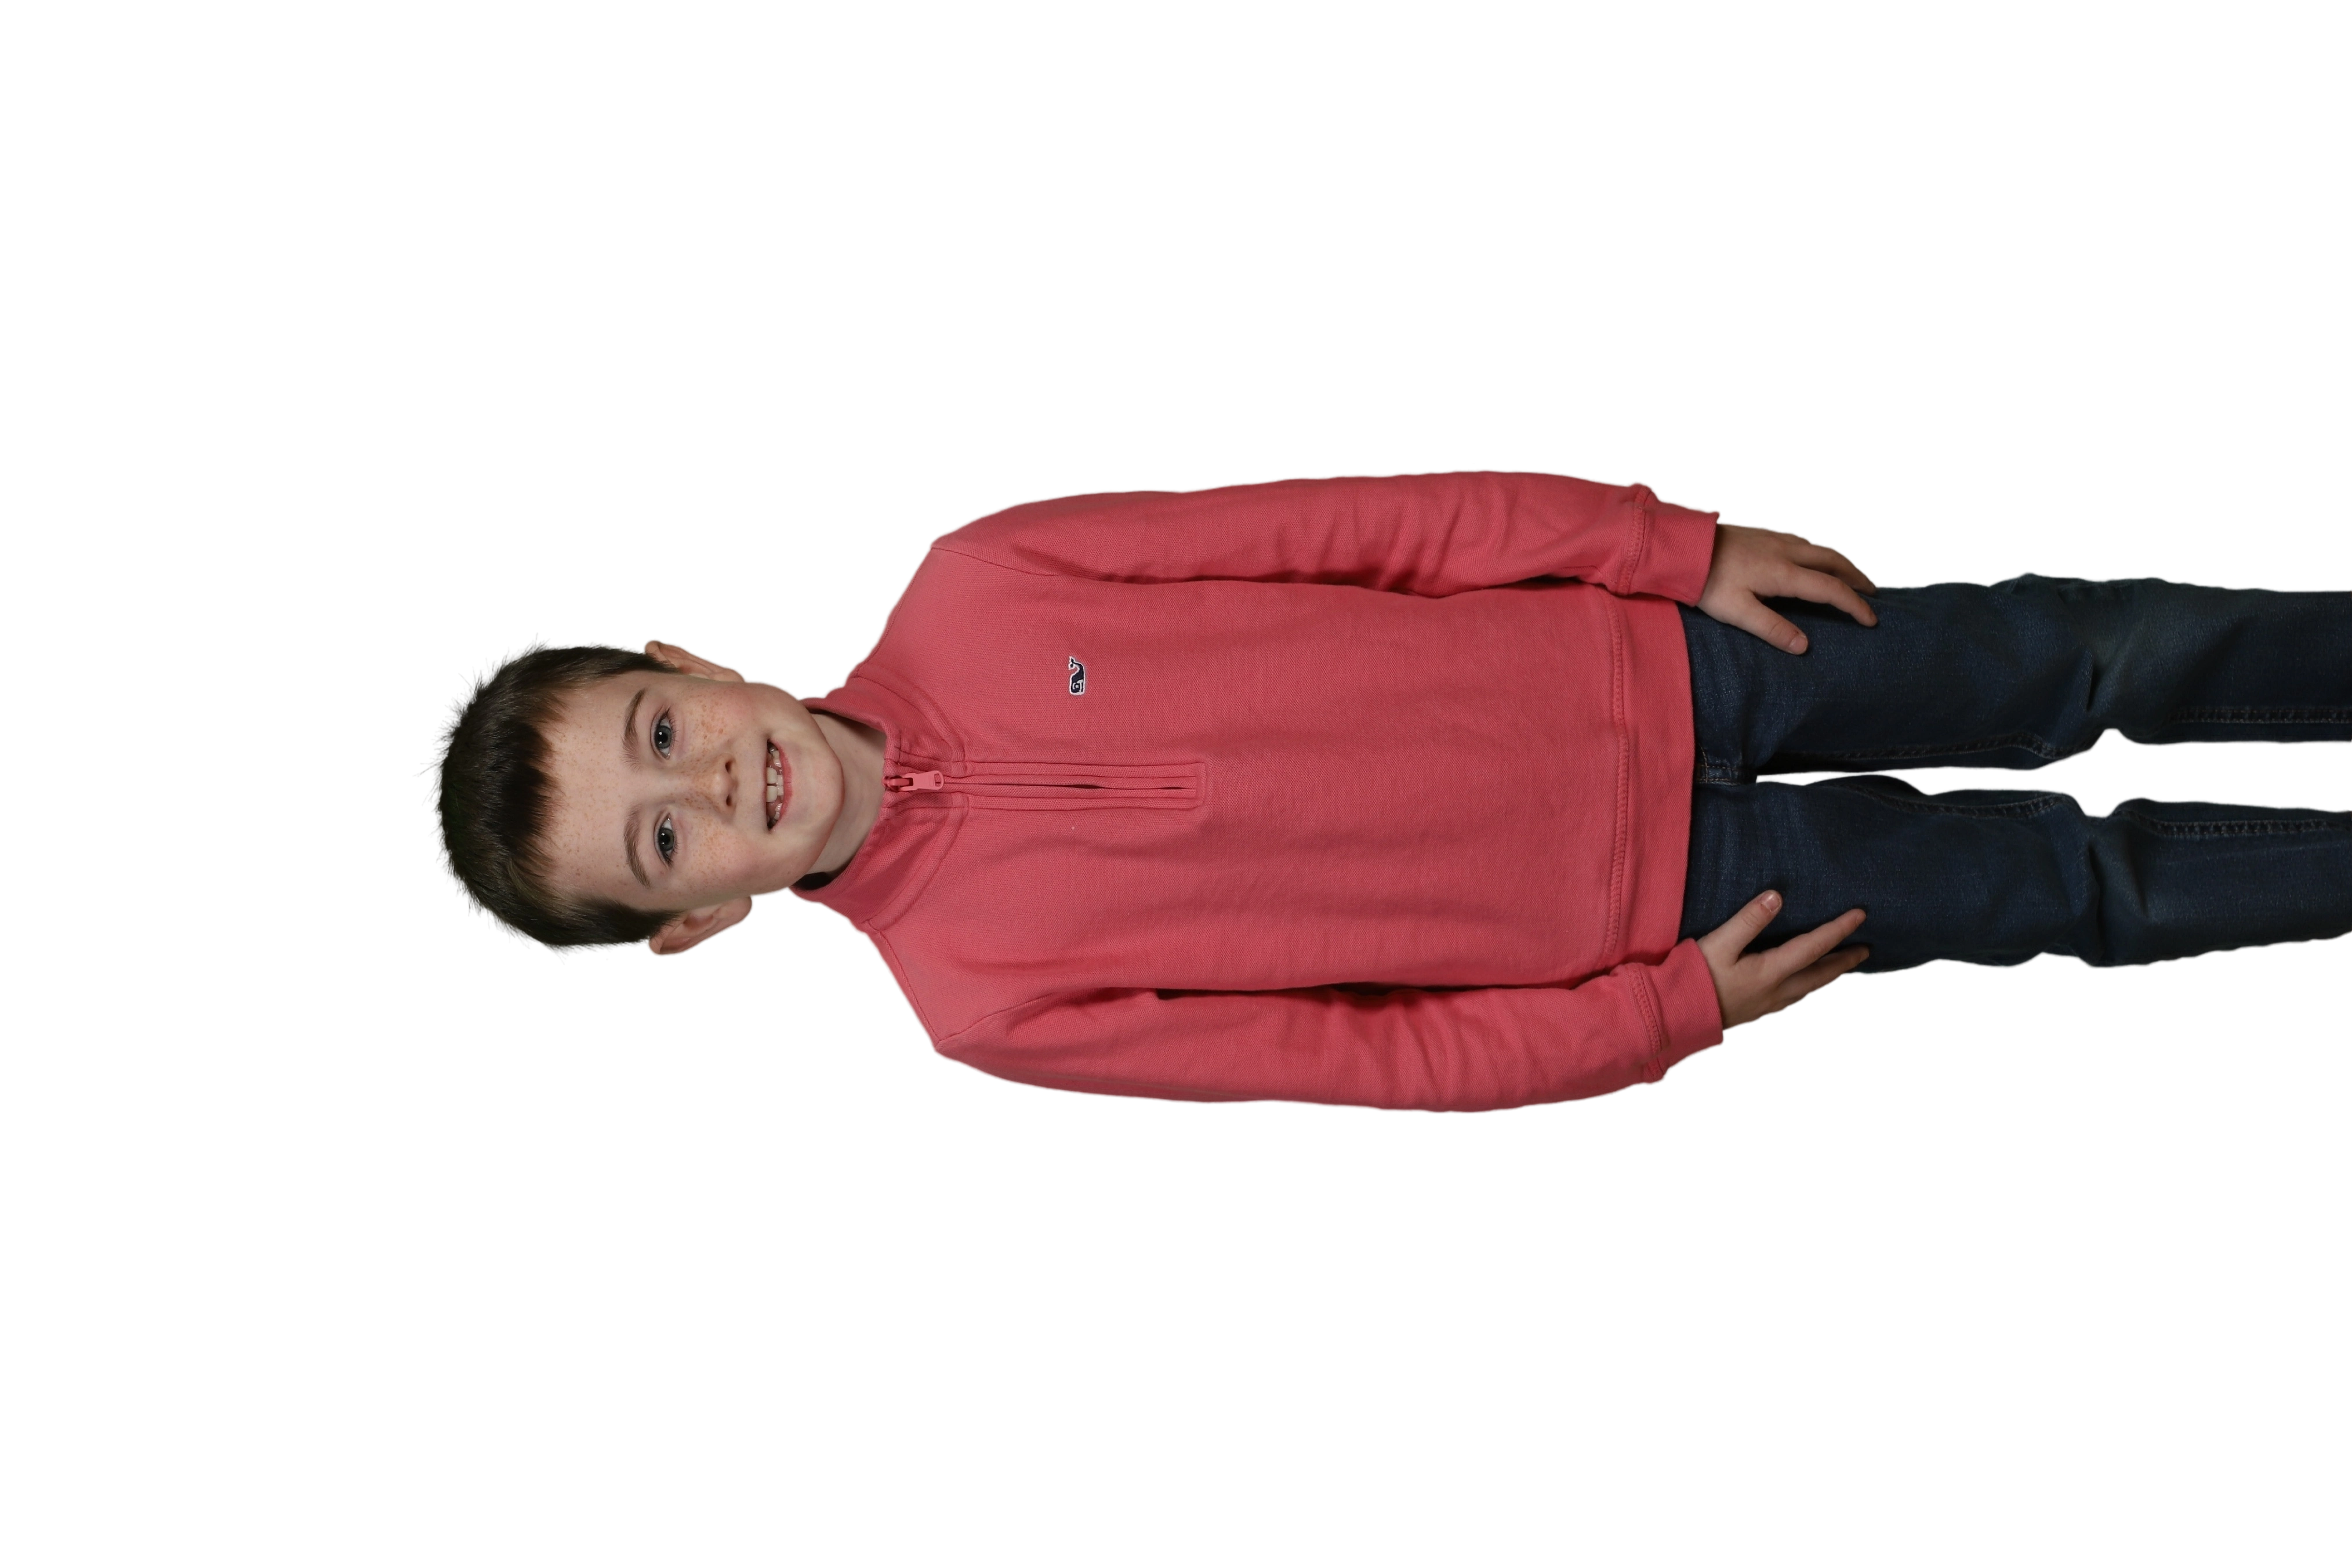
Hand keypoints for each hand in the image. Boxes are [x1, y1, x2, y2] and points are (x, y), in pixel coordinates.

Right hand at [1697, 891, 1869, 1032]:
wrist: (1674, 1019)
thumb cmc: (1693, 980)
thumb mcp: (1718, 944)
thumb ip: (1748, 920)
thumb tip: (1777, 896)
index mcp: (1770, 972)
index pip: (1814, 947)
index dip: (1839, 929)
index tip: (1860, 915)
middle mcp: (1775, 992)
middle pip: (1819, 974)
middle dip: (1844, 961)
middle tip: (1865, 950)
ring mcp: (1766, 1005)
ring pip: (1808, 988)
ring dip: (1828, 975)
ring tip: (1840, 966)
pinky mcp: (1754, 1011)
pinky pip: (1793, 997)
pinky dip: (1808, 986)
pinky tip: (1801, 984)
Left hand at [1698, 517, 1879, 654]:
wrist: (1681, 545)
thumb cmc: (1705, 580)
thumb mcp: (1736, 611)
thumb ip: (1771, 628)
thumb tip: (1803, 646)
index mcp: (1784, 573)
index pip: (1832, 590)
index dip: (1855, 606)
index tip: (1872, 620)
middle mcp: (1786, 551)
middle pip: (1834, 561)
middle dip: (1857, 577)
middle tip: (1873, 592)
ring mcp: (1775, 539)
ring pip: (1820, 548)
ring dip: (1841, 562)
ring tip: (1851, 575)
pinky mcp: (1762, 533)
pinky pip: (1804, 541)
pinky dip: (1821, 553)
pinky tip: (1814, 559)